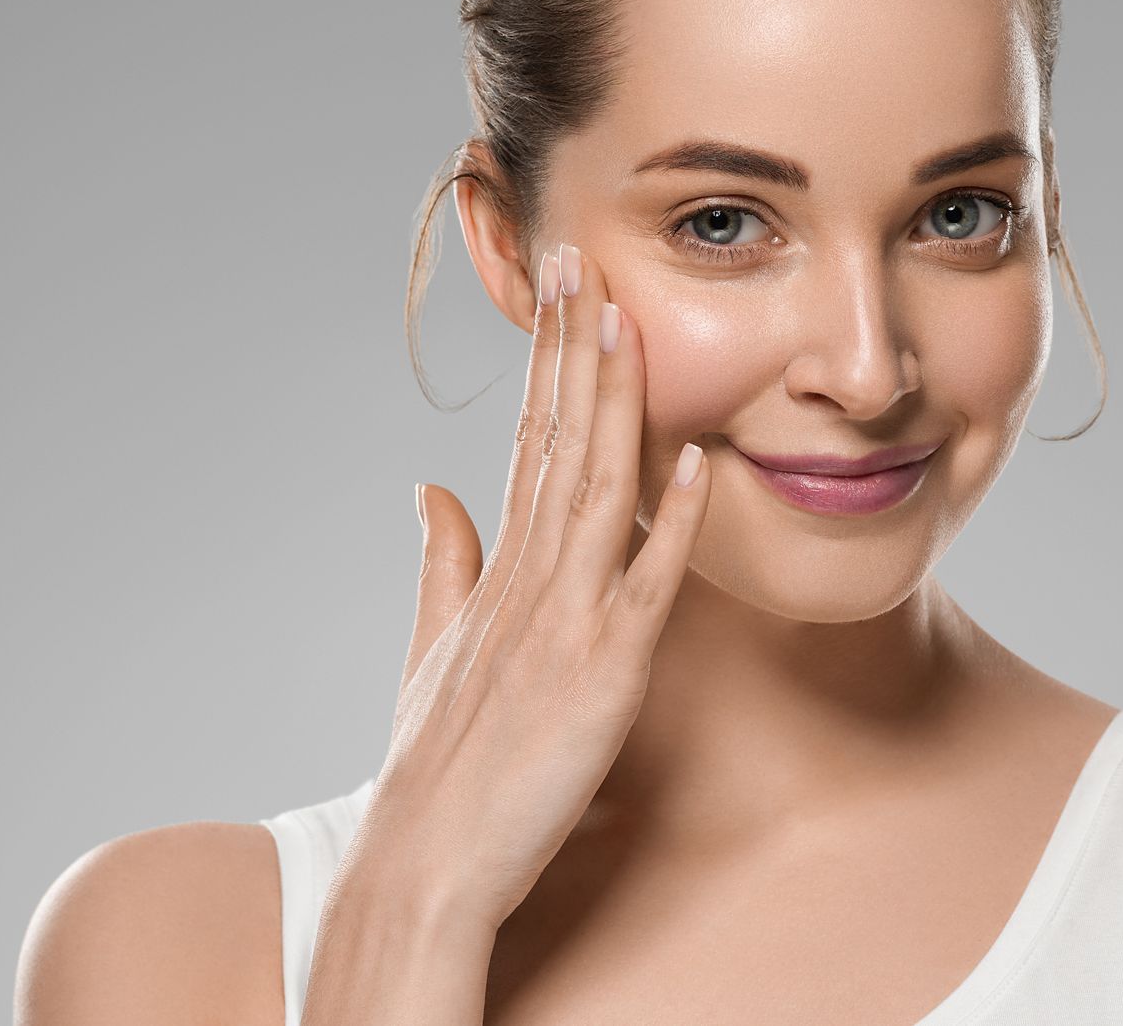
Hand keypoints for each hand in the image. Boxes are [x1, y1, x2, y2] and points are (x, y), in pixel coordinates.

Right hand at [356, 240, 710, 932]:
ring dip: (615, 404)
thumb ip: (441, 560)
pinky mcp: (602, 672)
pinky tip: (699, 462)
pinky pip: (646, 585)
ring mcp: (563, 620)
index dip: (546, 365)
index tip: (558, 295)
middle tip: (584, 261)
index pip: (525, 442)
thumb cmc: (433, 764)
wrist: (423, 860)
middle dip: (573, 350)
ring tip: (627, 322)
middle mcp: (528, 578)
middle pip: (556, 443)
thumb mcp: (431, 647)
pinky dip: (674, 522)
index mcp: (498, 569)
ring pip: (595, 488)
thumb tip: (430, 488)